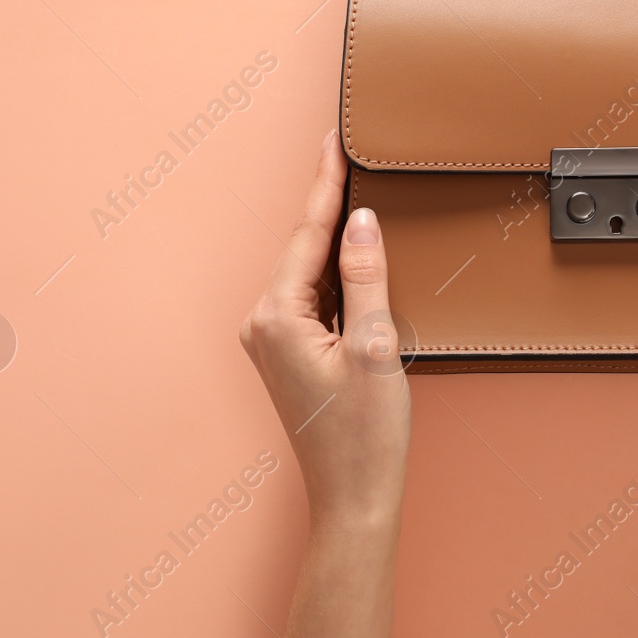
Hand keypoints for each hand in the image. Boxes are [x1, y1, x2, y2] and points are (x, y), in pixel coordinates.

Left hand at [240, 129, 409, 528]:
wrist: (353, 497)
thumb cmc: (364, 436)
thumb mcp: (375, 347)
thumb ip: (367, 277)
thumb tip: (361, 222)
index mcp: (277, 317)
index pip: (308, 234)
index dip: (327, 183)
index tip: (334, 140)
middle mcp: (263, 324)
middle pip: (303, 247)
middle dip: (328, 201)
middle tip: (346, 150)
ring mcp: (272, 340)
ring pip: (308, 270)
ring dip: (333, 235)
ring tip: (354, 187)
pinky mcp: (289, 354)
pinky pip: (312, 295)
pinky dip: (336, 271)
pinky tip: (355, 251)